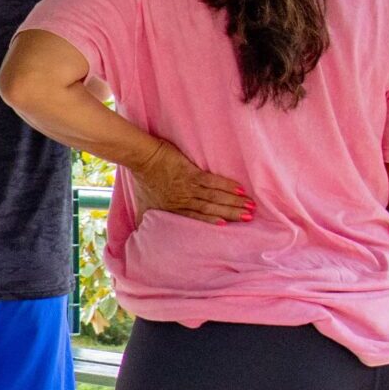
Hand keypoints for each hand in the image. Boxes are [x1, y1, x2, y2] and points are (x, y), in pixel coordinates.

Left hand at [128, 140, 250, 223]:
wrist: (142, 158)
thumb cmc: (142, 180)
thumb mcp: (142, 205)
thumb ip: (144, 219)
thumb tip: (139, 231)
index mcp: (174, 209)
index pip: (197, 217)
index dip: (213, 222)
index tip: (229, 226)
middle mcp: (183, 200)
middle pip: (211, 209)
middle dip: (231, 213)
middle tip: (249, 217)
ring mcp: (188, 186)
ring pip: (214, 197)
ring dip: (233, 201)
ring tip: (249, 205)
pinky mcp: (191, 173)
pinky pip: (211, 181)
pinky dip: (225, 185)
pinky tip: (239, 189)